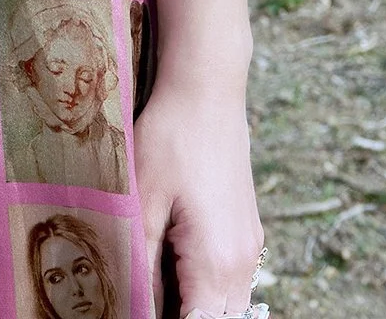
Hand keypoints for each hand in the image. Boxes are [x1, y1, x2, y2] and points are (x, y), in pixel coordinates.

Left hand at [134, 79, 263, 316]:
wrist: (207, 88)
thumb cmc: (171, 137)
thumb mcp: (143, 199)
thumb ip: (142, 263)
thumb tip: (136, 303)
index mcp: (216, 261)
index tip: (138, 306)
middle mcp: (242, 261)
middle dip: (184, 315)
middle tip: (143, 294)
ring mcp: (249, 245)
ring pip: (228, 303)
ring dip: (196, 303)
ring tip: (157, 281)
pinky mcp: (247, 229)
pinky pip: (232, 278)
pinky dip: (207, 285)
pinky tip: (174, 260)